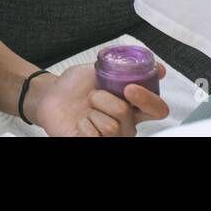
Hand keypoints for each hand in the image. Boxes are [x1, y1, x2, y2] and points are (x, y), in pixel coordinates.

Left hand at [33, 62, 170, 136]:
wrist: (52, 94)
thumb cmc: (76, 86)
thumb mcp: (99, 69)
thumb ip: (126, 68)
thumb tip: (158, 68)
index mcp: (132, 106)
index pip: (157, 109)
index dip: (148, 100)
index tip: (129, 88)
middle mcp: (126, 125)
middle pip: (126, 114)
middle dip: (103, 98)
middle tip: (93, 95)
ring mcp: (111, 137)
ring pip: (111, 127)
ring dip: (92, 111)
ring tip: (86, 109)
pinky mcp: (93, 143)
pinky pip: (93, 136)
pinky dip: (82, 125)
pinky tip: (79, 123)